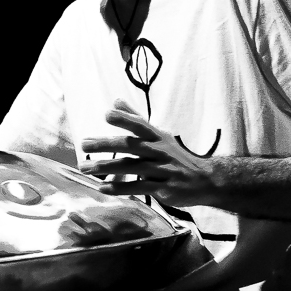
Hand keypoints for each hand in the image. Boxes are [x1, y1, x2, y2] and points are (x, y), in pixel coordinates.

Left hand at [79, 99, 220, 204]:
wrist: (206, 180)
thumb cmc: (177, 156)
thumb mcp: (160, 136)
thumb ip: (136, 119)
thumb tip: (115, 101)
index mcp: (159, 137)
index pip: (141, 125)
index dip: (126, 119)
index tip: (107, 115)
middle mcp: (161, 152)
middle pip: (132, 146)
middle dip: (107, 144)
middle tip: (84, 145)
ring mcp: (163, 171)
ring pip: (132, 167)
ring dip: (107, 167)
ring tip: (86, 168)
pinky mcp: (164, 189)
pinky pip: (139, 187)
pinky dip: (120, 188)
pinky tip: (103, 187)